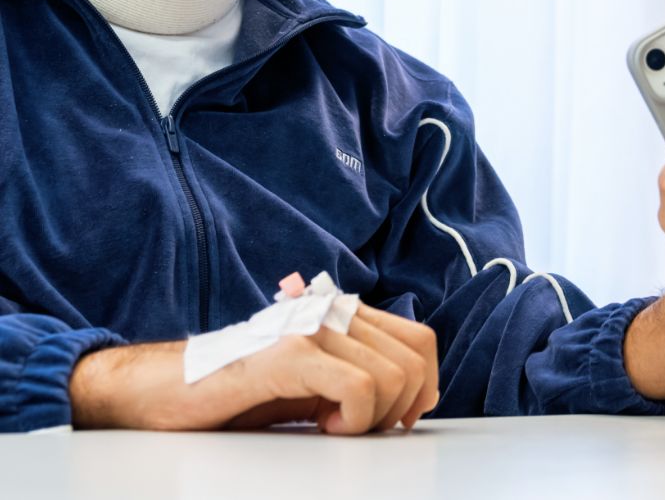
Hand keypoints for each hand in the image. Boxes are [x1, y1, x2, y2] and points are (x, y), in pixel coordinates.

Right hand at [70, 303, 438, 433]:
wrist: (166, 391)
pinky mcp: (291, 353)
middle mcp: (333, 311)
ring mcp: (313, 327)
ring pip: (394, 375)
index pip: (420, 340)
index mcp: (343, 314)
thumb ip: (358, 375)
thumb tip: (415, 397)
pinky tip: (321, 426)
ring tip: (331, 425)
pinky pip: (360, 389)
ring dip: (373, 417)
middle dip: (400, 408)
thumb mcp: (312, 383)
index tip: (396, 420)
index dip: (424, 386)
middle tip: (359, 429)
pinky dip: (353, 420)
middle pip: (415, 358)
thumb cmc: (240, 393)